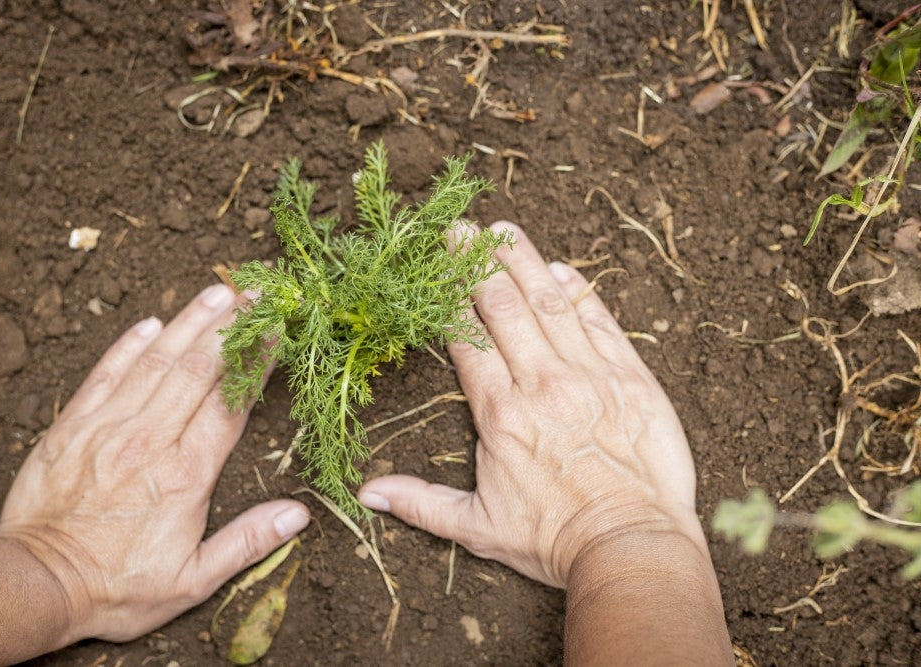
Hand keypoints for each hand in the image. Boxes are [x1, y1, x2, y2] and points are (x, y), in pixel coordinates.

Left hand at [0, 284, 309, 643]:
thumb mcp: (193, 581)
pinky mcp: (71, 427)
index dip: (257, 363)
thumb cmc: (119, 587)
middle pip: (197, 370)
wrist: (40, 585)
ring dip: (189, 322)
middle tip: (256, 293)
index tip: (278, 331)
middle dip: (231, 327)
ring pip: (155, 362)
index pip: (230, 404)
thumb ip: (246, 543)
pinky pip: (104, 374)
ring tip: (218, 291)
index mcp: (185, 476)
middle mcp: (148, 442)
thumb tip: (296, 515)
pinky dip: (128, 346)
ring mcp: (107, 429)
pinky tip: (150, 323)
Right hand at [357, 222, 704, 587]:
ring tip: (504, 231)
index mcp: (500, 414)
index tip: (435, 266)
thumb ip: (420, 503)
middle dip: (478, 263)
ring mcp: (590, 375)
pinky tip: (562, 271)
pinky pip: (601, 322)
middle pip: (505, 306)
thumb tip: (366, 494)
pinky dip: (580, 293)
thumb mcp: (477, 529)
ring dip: (525, 261)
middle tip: (462, 229)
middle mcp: (543, 384)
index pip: (467, 338)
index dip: (448, 298)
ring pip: (551, 303)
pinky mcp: (631, 378)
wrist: (632, 547)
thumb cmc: (554, 541)